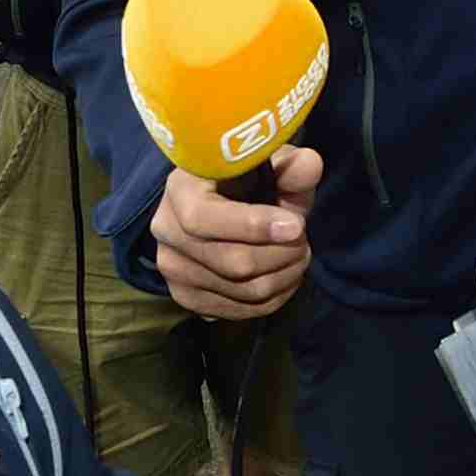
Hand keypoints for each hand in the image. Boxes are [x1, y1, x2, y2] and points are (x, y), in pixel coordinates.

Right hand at [148, 145, 317, 320]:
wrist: (217, 207)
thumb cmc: (245, 182)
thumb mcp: (270, 167)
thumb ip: (290, 168)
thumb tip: (310, 164)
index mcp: (180, 189)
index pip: (203, 218)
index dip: (253, 226)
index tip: (296, 225)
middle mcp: (165, 230)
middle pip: (233, 262)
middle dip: (282, 254)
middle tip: (303, 241)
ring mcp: (171, 268)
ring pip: (243, 290)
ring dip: (284, 276)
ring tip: (298, 256)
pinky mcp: (185, 296)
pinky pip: (238, 311)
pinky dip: (273, 299)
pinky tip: (284, 277)